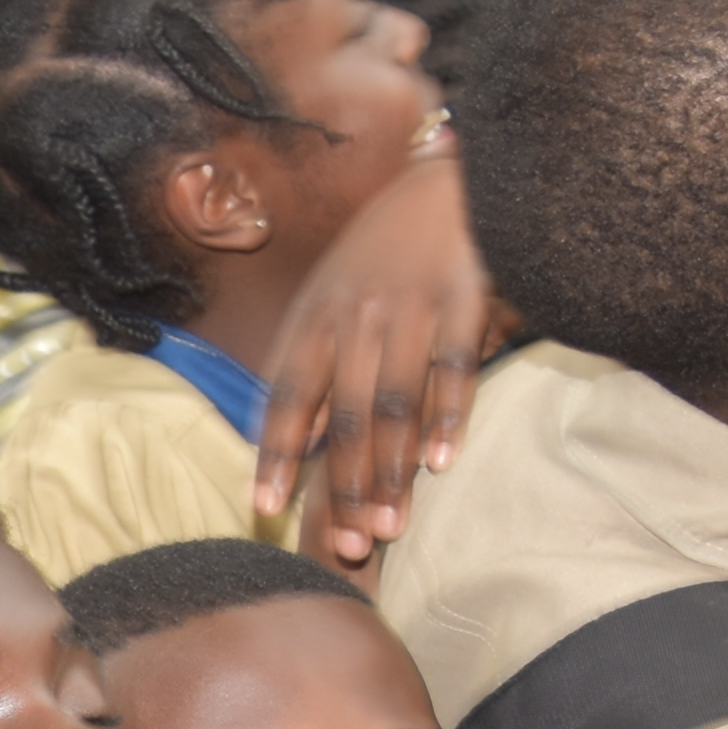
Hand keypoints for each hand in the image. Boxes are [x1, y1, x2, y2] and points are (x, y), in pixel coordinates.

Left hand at [249, 146, 496, 565]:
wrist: (450, 182)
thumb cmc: (381, 252)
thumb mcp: (328, 298)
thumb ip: (310, 365)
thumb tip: (287, 441)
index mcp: (315, 319)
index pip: (286, 396)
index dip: (274, 453)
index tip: (264, 506)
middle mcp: (356, 318)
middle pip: (344, 415)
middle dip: (342, 485)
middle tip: (345, 545)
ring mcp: (410, 310)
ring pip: (394, 403)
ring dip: (390, 469)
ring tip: (388, 526)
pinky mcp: (463, 301)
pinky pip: (452, 368)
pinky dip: (447, 417)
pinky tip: (442, 462)